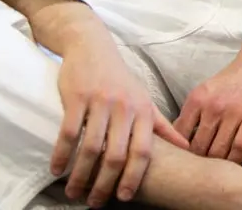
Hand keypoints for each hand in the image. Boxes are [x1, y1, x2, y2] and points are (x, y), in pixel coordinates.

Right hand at [54, 34, 190, 206]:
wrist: (92, 47)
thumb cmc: (120, 79)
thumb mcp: (145, 99)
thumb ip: (162, 126)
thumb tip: (186, 147)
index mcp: (143, 111)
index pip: (143, 151)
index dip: (134, 177)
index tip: (125, 198)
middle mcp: (125, 107)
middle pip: (116, 155)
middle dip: (105, 183)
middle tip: (94, 202)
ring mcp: (100, 102)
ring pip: (90, 148)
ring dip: (80, 175)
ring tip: (73, 192)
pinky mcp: (77, 97)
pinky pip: (68, 133)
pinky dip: (61, 155)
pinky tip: (56, 170)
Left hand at [174, 50, 241, 162]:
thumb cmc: (232, 79)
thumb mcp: (206, 90)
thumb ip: (193, 112)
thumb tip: (178, 138)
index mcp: (197, 99)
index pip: (181, 133)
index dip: (180, 150)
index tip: (182, 159)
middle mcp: (213, 107)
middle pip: (199, 146)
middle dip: (197, 161)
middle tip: (198, 170)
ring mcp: (234, 114)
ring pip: (218, 150)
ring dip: (215, 164)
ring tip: (214, 171)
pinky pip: (239, 148)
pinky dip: (234, 160)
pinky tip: (232, 165)